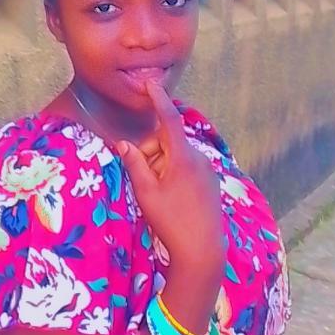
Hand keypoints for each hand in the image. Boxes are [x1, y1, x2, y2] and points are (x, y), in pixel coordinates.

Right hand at [117, 82, 223, 277]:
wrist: (202, 251)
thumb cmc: (171, 221)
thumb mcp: (146, 192)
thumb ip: (134, 163)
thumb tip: (124, 144)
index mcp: (183, 157)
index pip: (168, 119)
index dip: (158, 100)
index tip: (150, 83)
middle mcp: (199, 158)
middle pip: (168, 141)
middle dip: (150, 152)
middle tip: (141, 179)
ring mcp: (207, 170)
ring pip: (176, 155)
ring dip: (160, 165)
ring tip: (155, 194)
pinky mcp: (210, 182)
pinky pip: (187, 167)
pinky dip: (172, 173)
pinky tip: (169, 198)